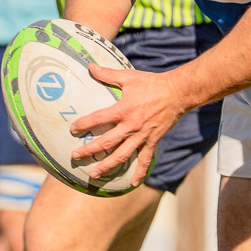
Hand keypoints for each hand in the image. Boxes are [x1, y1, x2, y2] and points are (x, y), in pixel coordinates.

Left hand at [69, 63, 188, 185]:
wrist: (177, 93)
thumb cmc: (151, 84)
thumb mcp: (128, 77)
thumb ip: (107, 74)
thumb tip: (89, 66)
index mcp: (123, 109)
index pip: (98, 119)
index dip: (84, 124)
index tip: (73, 129)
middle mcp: (131, 126)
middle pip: (106, 142)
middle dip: (89, 150)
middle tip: (75, 157)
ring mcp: (142, 136)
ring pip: (122, 155)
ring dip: (107, 166)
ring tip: (94, 174)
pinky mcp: (152, 141)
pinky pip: (144, 160)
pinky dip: (139, 173)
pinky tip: (132, 184)